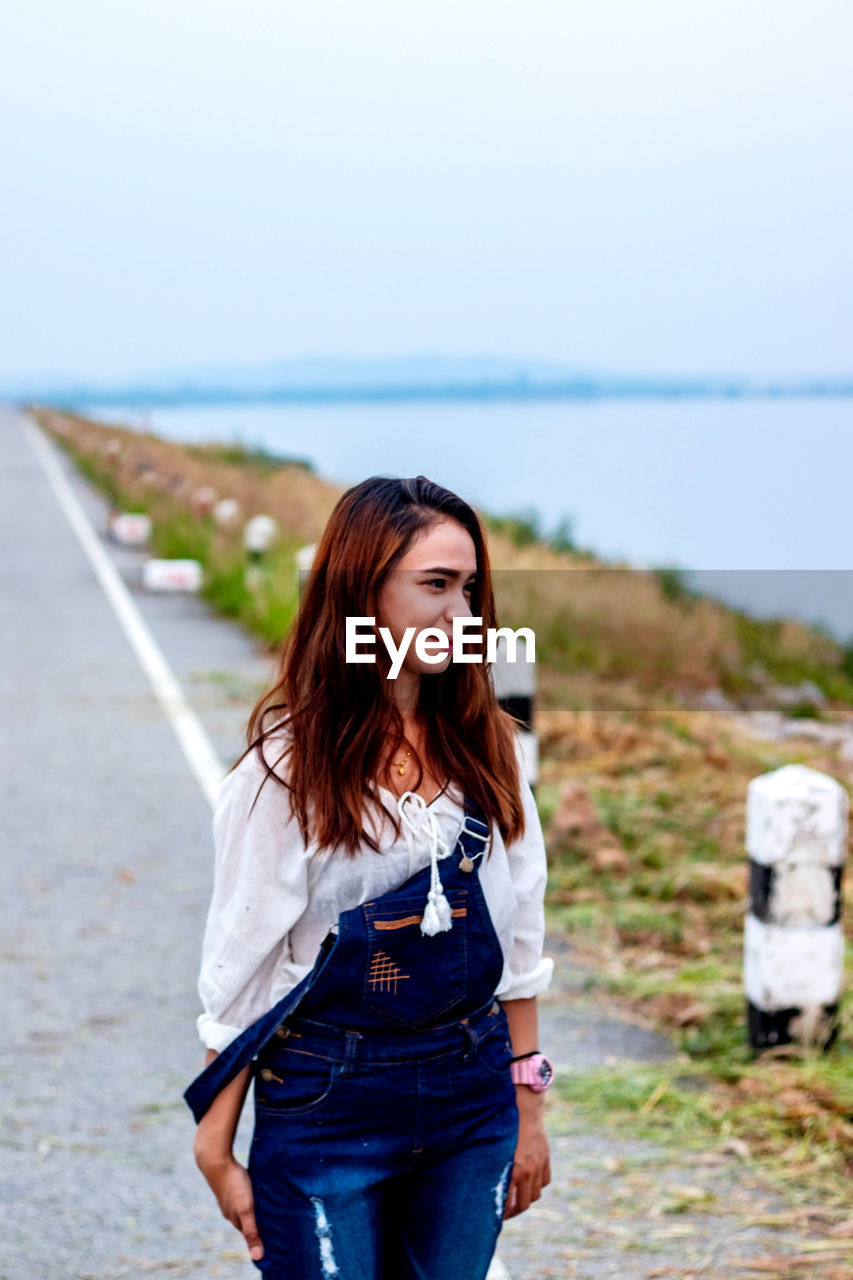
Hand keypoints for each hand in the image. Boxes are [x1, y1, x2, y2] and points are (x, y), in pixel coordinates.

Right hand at [194, 1147, 264, 1261]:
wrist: (216, 1160)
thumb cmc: (233, 1184)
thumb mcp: (246, 1209)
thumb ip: (252, 1231)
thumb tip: (257, 1256)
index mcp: (233, 1216)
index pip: (247, 1230)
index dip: (258, 1233)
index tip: (270, 1234)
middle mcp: (228, 1208)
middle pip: (244, 1218)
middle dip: (255, 1219)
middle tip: (269, 1218)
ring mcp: (226, 1194)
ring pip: (241, 1203)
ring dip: (251, 1204)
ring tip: (262, 1203)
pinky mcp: (227, 1180)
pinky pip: (239, 1190)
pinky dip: (247, 1191)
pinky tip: (251, 1186)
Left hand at [503, 1092, 550, 1218]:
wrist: (525, 1107)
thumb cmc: (504, 1124)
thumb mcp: (494, 1147)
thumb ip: (491, 1165)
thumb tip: (479, 1180)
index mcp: (513, 1170)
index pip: (507, 1203)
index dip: (501, 1213)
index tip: (494, 1214)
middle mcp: (527, 1171)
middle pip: (524, 1204)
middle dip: (513, 1211)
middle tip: (504, 1212)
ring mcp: (538, 1165)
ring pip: (536, 1195)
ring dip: (526, 1199)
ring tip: (517, 1199)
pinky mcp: (545, 1158)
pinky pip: (544, 1181)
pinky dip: (538, 1185)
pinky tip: (529, 1183)